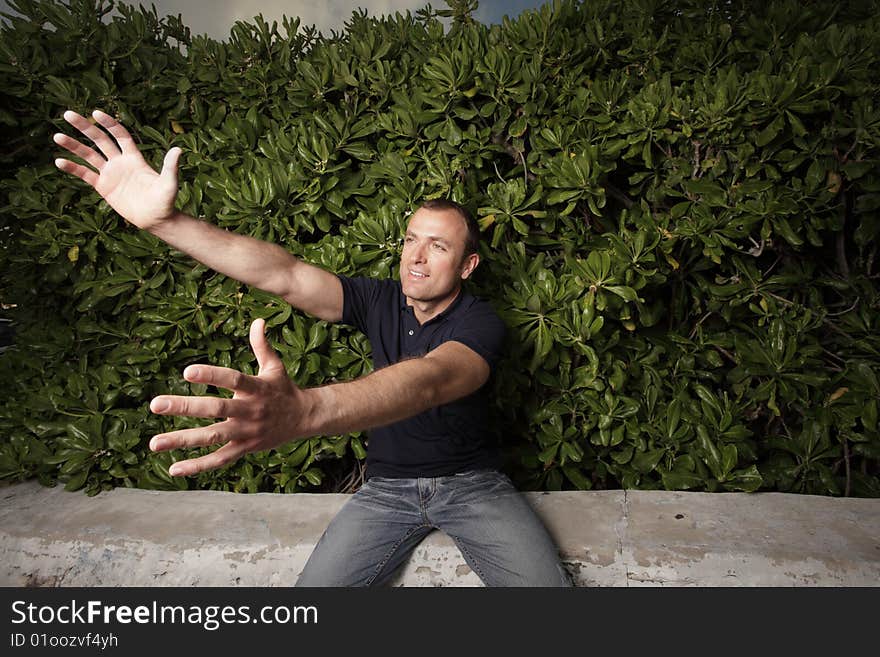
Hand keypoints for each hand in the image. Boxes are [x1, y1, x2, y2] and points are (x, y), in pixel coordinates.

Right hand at [53, 109, 181, 230]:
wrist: (155, 219)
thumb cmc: (165, 201)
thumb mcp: (169, 183)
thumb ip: (170, 167)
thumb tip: (178, 150)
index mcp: (134, 157)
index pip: (119, 135)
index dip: (109, 123)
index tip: (95, 113)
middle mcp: (120, 162)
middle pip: (100, 139)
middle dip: (84, 127)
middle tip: (68, 114)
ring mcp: (110, 173)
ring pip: (88, 155)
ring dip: (73, 145)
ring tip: (57, 136)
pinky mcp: (103, 186)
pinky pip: (85, 175)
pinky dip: (72, 168)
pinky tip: (58, 161)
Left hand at [149, 318, 312, 476]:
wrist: (304, 419)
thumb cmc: (283, 389)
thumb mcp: (275, 366)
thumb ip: (262, 345)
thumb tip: (258, 320)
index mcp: (257, 388)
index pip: (233, 380)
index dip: (211, 375)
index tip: (186, 371)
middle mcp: (250, 411)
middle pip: (216, 410)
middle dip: (184, 407)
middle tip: (155, 404)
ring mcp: (246, 432)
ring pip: (212, 437)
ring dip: (183, 440)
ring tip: (155, 443)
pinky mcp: (244, 448)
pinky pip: (219, 460)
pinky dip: (198, 466)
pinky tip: (174, 468)